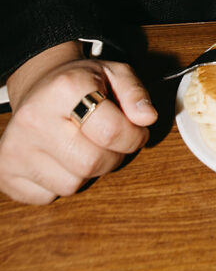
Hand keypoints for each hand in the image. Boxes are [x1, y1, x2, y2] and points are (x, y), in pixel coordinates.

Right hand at [0, 44, 157, 204]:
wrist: (39, 87)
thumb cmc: (79, 84)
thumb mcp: (114, 73)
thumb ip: (135, 93)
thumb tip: (146, 118)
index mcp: (65, 88)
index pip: (112, 131)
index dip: (134, 137)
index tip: (136, 132)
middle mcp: (34, 118)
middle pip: (92, 163)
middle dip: (113, 157)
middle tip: (111, 142)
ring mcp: (15, 147)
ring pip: (72, 185)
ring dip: (88, 172)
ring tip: (84, 146)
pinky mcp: (5, 172)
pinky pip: (48, 197)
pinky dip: (61, 184)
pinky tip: (60, 158)